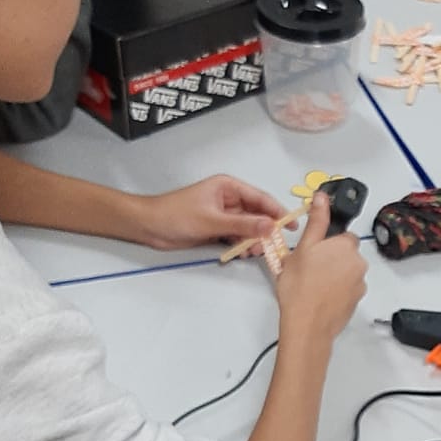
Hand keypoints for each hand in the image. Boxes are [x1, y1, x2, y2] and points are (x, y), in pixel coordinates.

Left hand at [136, 175, 289, 251]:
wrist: (148, 226)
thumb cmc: (175, 215)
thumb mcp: (212, 221)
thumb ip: (243, 225)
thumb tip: (270, 226)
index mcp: (228, 187)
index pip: (260, 199)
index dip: (278, 211)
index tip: (291, 225)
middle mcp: (228, 199)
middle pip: (256, 215)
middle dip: (264, 231)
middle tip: (270, 246)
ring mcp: (223, 215)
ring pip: (247, 228)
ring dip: (252, 240)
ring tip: (252, 252)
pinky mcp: (216, 228)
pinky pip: (236, 236)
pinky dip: (241, 244)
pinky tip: (242, 252)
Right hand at [274, 191, 367, 346]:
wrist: (307, 325)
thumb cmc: (300, 286)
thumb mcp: (303, 248)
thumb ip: (316, 221)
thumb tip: (321, 197)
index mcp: (346, 246)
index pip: (343, 235)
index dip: (327, 242)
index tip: (313, 250)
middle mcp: (358, 263)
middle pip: (346, 254)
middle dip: (331, 258)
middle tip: (308, 268)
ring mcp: (359, 284)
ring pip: (346, 272)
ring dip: (334, 275)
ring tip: (312, 284)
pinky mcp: (356, 301)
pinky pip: (347, 289)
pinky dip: (337, 290)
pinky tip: (320, 296)